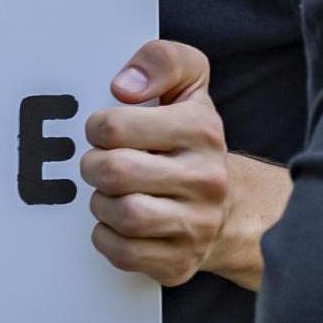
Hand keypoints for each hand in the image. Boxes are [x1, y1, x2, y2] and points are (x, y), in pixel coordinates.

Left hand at [80, 40, 227, 286]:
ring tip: (109, 192)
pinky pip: (123, 252)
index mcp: (202, 129)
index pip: (116, 126)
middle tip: (98, 163)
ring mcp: (196, 225)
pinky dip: (107, 236)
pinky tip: (116, 222)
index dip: (97, 127)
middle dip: (93, 166)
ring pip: (122, 215)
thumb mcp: (188, 85)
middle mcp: (206, 178)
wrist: (229, 206)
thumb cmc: (190, 140)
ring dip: (101, 203)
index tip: (104, 131)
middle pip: (114, 172)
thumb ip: (162, 61)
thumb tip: (124, 85)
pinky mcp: (180, 261)